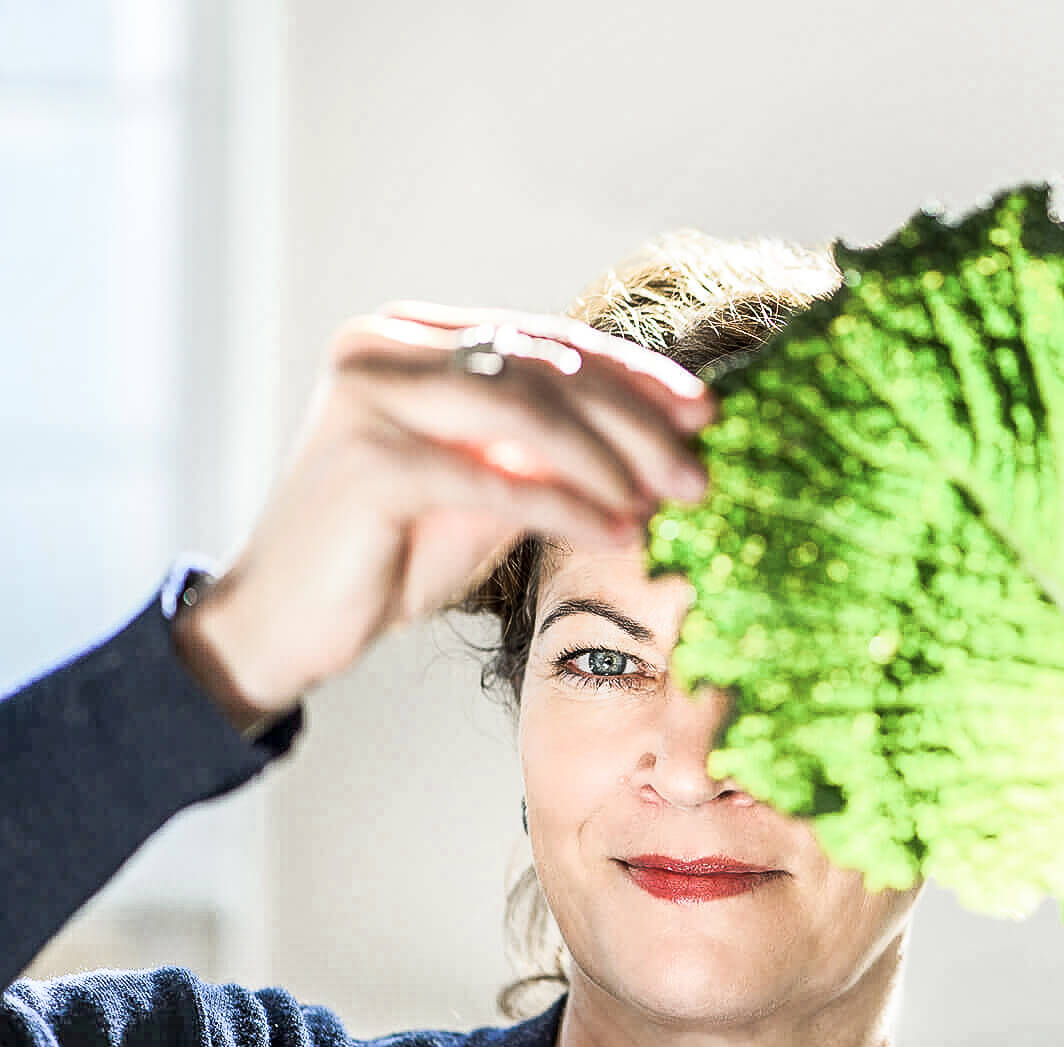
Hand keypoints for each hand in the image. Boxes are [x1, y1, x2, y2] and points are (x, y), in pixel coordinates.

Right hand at [172, 302, 714, 724]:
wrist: (285, 623)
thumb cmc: (392, 552)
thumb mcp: (489, 484)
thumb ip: (553, 448)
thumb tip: (666, 440)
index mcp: (417, 335)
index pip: (548, 342)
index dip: (635, 375)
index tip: (705, 412)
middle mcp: (386, 345)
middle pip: (544, 367)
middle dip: (636, 418)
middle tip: (701, 467)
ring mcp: (370, 395)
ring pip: (523, 408)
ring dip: (610, 458)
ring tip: (667, 500)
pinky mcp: (366, 461)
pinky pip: (492, 477)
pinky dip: (565, 504)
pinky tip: (619, 531)